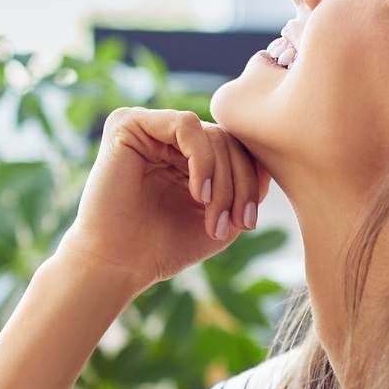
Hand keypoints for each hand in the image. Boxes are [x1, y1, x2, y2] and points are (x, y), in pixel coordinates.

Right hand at [53, 107, 270, 292]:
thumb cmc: (164, 247)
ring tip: (213, 216)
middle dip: (239, 185)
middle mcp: (168, 137)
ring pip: (212, 133)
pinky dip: (202, 159)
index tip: (248, 223)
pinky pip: (185, 124)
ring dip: (223, 178)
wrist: (119, 265)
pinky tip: (197, 193)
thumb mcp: (221, 219)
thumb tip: (269, 166)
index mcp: (187, 156)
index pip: (235, 150)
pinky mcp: (128, 123)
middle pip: (228, 141)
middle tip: (234, 223)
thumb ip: (245, 190)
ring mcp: (149, 128)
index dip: (251, 181)